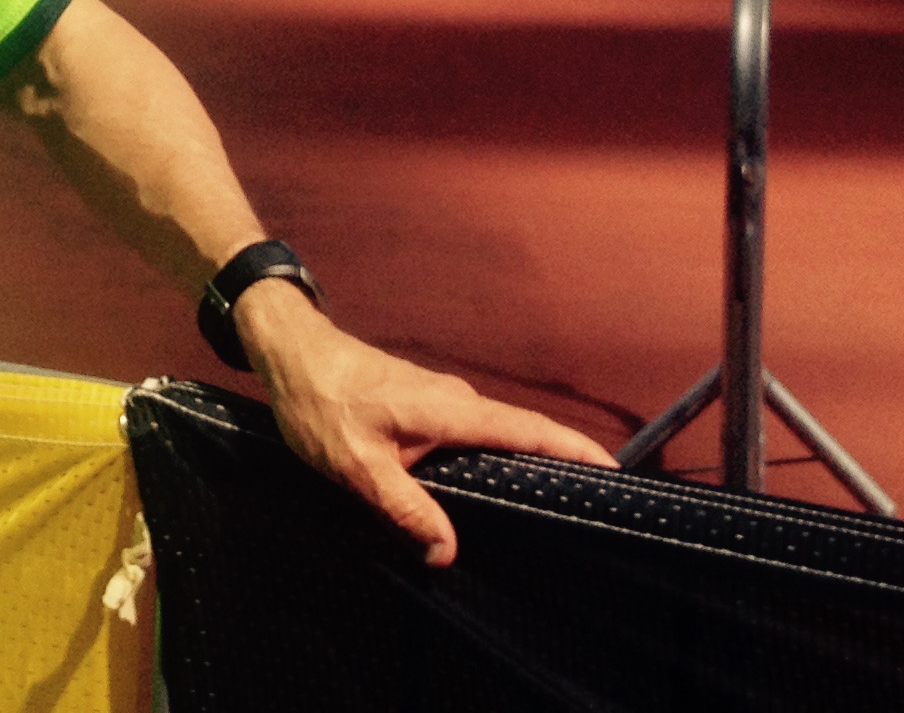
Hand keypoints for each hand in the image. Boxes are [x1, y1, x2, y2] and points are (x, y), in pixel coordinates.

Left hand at [237, 279, 615, 566]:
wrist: (289, 352)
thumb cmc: (320, 402)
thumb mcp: (356, 466)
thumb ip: (404, 509)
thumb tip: (447, 551)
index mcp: (449, 411)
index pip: (526, 430)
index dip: (572, 448)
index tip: (614, 469)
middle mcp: (455, 400)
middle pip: (519, 436)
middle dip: (556, 465)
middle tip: (587, 509)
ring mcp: (440, 400)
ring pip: (491, 438)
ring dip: (518, 465)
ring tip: (546, 508)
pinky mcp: (424, 406)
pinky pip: (468, 437)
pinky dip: (486, 460)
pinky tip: (483, 491)